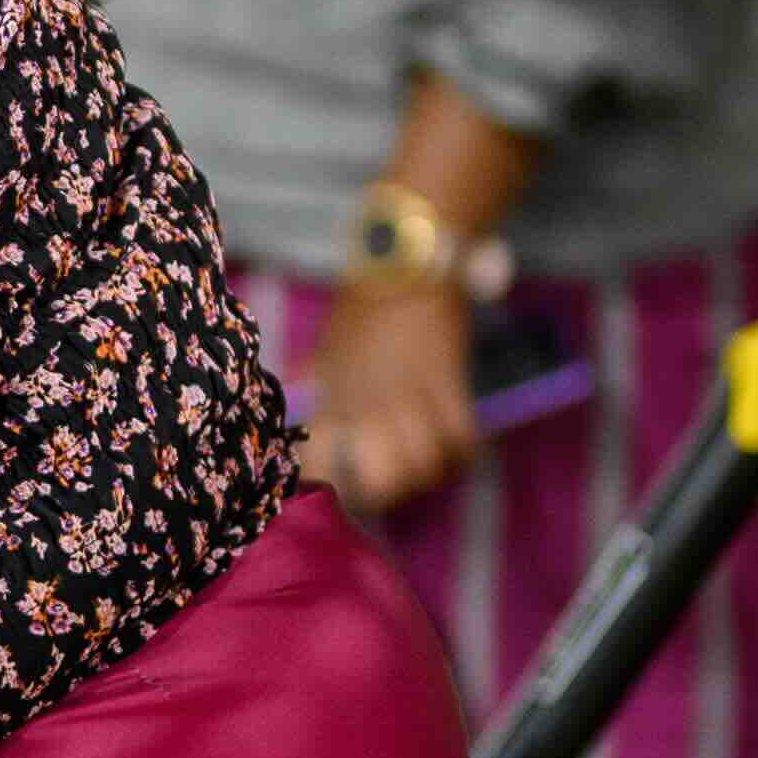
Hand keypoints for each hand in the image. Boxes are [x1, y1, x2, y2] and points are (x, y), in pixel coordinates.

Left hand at [301, 273, 480, 518]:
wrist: (405, 264)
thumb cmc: (362, 307)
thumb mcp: (325, 348)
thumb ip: (314, 380)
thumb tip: (296, 401)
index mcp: (334, 399)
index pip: (322, 461)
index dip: (328, 485)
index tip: (336, 492)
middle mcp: (368, 406)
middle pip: (383, 477)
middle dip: (388, 493)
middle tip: (389, 489)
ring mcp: (410, 396)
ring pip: (425, 462)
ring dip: (428, 475)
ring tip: (426, 471)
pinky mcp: (449, 382)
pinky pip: (461, 435)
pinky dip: (462, 450)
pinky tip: (456, 451)